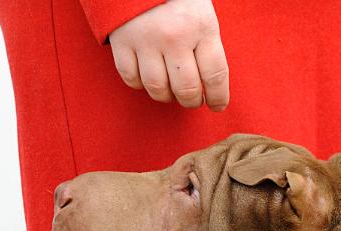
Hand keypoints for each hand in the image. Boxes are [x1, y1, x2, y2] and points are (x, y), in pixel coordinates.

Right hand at [109, 0, 228, 110]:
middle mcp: (174, 36)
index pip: (215, 75)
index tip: (217, 106)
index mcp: (201, 27)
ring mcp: (146, 40)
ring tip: (171, 91)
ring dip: (166, 96)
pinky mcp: (121, 42)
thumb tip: (210, 87)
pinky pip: (131, 79)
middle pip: (186, 89)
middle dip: (192, 102)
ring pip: (158, 89)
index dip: (218, 98)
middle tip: (193, 100)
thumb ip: (207, 47)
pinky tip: (148, 77)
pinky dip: (140, 84)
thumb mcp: (202, 15)